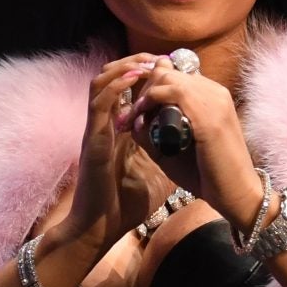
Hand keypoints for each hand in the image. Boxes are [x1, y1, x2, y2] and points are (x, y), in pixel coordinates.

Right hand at [59, 55, 177, 252]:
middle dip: (135, 62)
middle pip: (112, 77)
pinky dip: (116, 86)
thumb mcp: (157, 176)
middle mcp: (105, 125)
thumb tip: (193, 151)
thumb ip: (169, 158)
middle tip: (159, 58)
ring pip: (101, 82)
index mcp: (119, 130)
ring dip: (124, 67)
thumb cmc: (124, 205)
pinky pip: (99, 103)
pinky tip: (134, 79)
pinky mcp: (93, 140)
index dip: (144, 72)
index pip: (127, 89)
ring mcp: (97, 130)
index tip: (169, 65)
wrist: (102, 229)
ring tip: (147, 63)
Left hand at [121, 55, 266, 232]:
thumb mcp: (176, 148)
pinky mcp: (208, 115)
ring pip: (167, 77)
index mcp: (212, 96)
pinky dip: (150, 101)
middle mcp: (215, 91)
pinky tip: (140, 117)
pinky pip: (171, 92)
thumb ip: (155, 131)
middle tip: (129, 113)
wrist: (235, 194)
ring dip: (144, 95)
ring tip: (133, 117)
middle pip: (168, 71)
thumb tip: (133, 119)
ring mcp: (214, 100)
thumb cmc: (208, 175)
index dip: (151, 86)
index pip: (175, 74)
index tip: (136, 108)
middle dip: (143, 88)